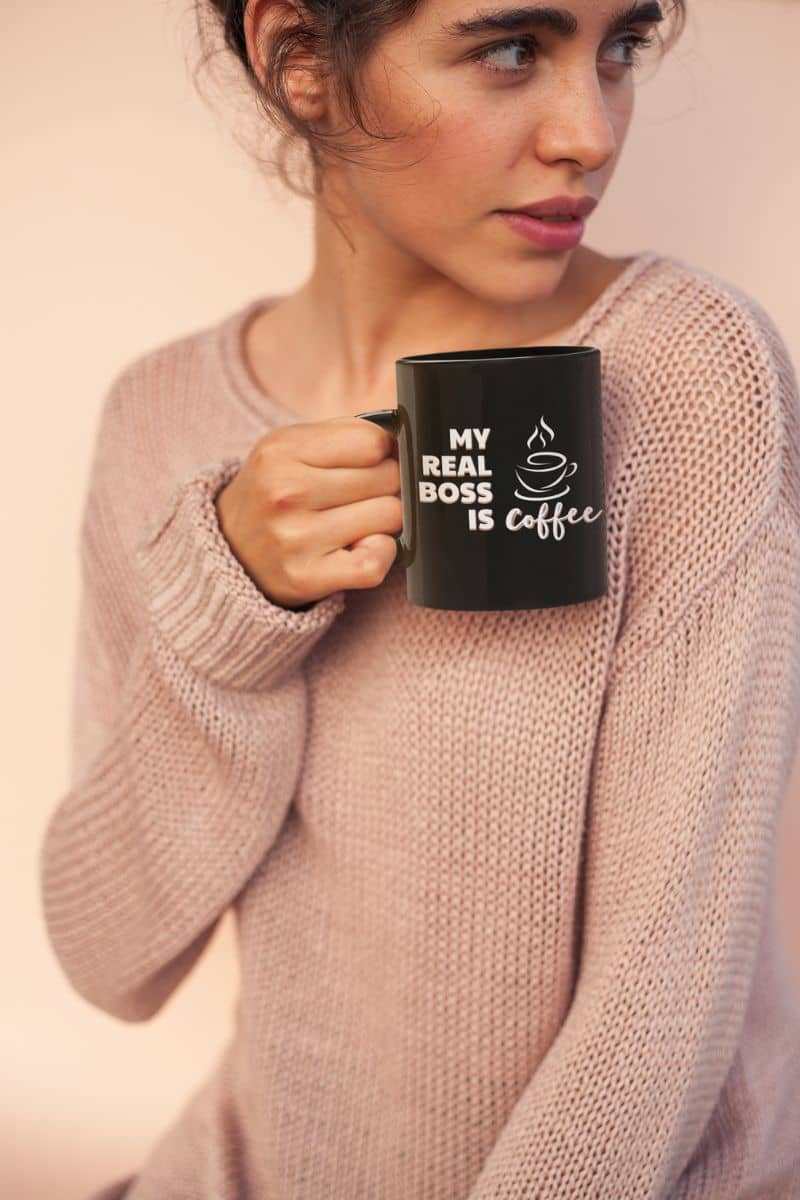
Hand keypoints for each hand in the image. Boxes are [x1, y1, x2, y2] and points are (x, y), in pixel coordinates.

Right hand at [215, 415, 401, 609]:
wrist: (228, 549)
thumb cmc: (275, 493)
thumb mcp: (292, 448)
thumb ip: (348, 434)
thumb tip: (404, 440)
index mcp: (281, 451)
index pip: (373, 441)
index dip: (382, 452)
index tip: (369, 465)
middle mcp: (285, 492)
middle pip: (387, 478)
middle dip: (385, 486)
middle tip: (361, 497)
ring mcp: (295, 538)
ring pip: (389, 516)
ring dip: (383, 521)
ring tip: (357, 521)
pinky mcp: (306, 577)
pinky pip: (375, 563)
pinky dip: (381, 554)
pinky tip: (363, 547)